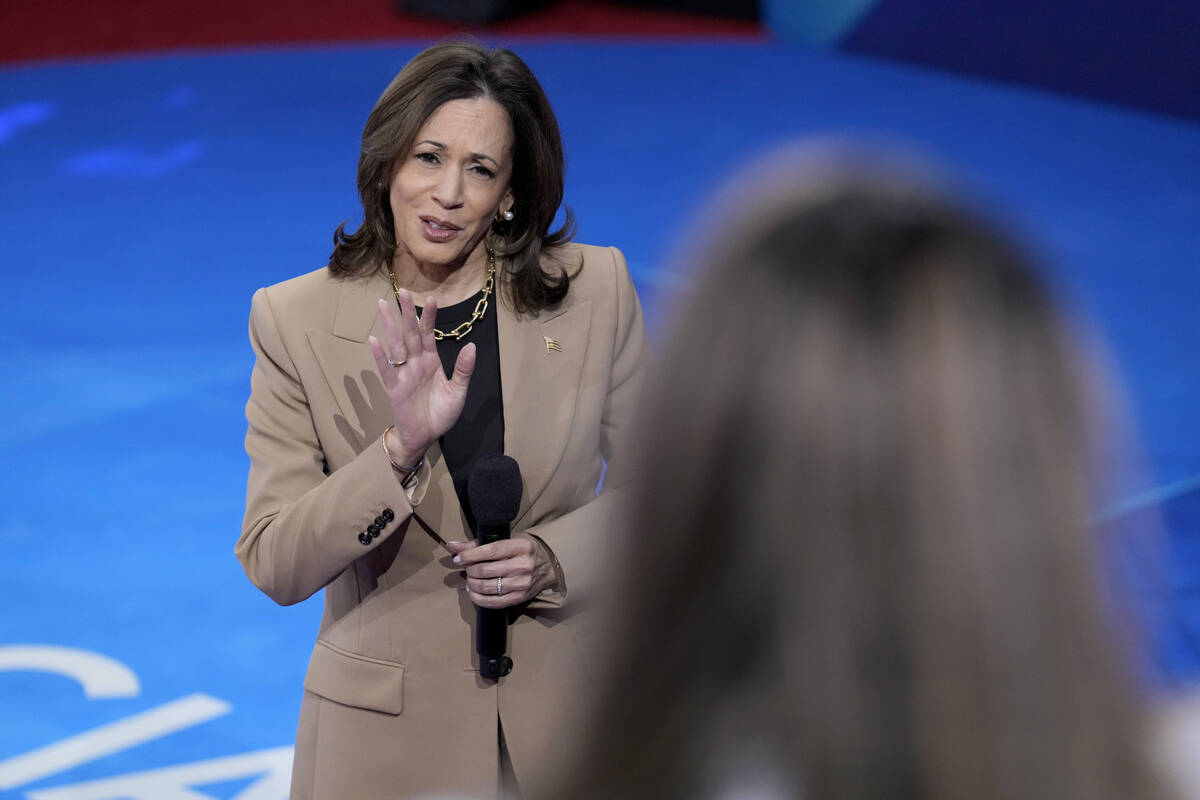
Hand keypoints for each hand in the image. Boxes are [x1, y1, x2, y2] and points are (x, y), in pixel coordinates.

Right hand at [368, 291, 474, 464]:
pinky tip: (373, 340)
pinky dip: (379, 356)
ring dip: (390, 326)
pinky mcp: (394, 388)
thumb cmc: (441, 413)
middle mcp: (415, 363)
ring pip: (396, 345)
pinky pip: (386, 369)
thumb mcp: (458, 391)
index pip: (429, 334)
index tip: (432, 299)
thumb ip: (463, 370)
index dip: (430, 318)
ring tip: (383, 305)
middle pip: (410, 333)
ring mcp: (403, 373)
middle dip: (406, 313)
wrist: (426, 437)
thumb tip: (472, 346)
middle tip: (402, 291)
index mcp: (431, 361)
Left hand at [447, 534, 558, 608]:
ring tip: (470, 579)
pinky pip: (493, 602)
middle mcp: (523, 565)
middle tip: (466, 568)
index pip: (490, 551)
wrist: (549, 566)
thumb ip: (479, 543)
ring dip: (472, 583)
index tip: (458, 558)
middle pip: (486, 570)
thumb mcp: (508, 540)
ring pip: (487, 587)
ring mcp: (522, 583)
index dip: (470, 555)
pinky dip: (478, 598)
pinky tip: (473, 591)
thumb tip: (452, 545)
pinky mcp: (520, 598)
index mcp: (521, 547)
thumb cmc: (525, 550)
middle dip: (470, 570)